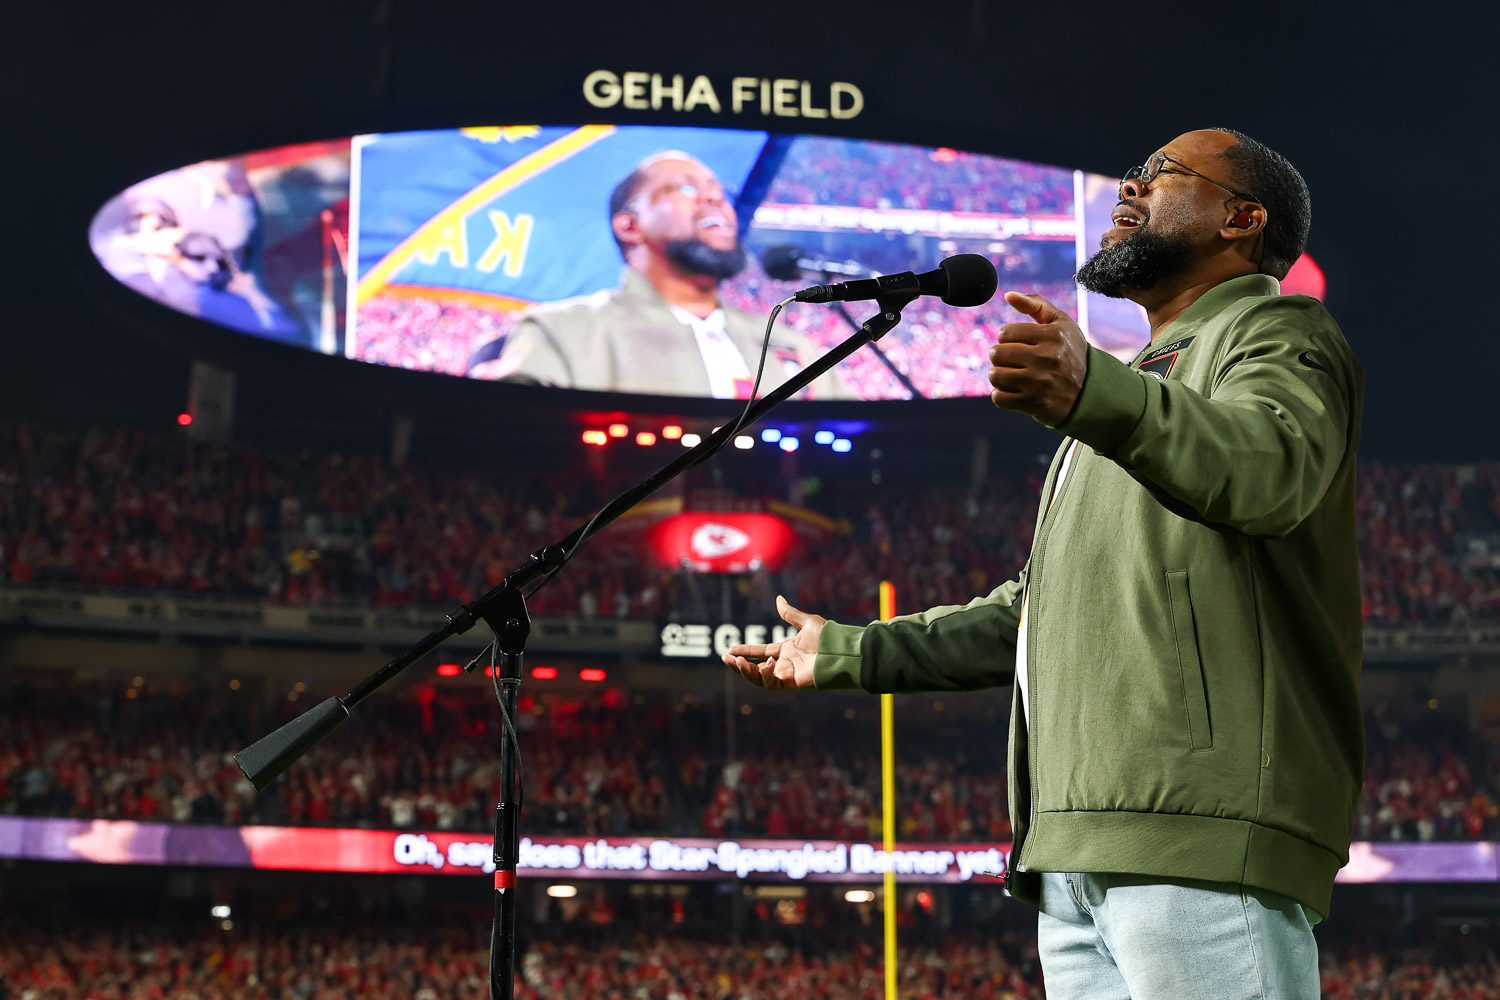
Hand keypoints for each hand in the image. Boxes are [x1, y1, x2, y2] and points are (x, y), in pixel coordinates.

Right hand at [721, 595, 823, 689]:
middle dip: (739, 664)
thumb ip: (790, 614)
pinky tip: (766, 663)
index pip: (761, 652)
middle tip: (726, 657)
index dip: (746, 650)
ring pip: (760, 679)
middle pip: (756, 668)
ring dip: (746, 671)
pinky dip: (765, 675)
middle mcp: (785, 664)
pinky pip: (772, 684)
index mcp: (787, 651)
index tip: (730, 649)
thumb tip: (778, 599)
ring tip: (738, 661)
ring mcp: (788, 675)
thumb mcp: (807, 622)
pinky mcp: (792, 684)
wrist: (842, 651)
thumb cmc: (829, 638)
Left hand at [989, 291, 1089, 424]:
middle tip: (1014, 361)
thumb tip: (1008, 295)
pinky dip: (1002, 395)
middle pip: (997, 353)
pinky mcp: (1034, 403)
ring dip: (999, 376)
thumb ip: (1036, 304)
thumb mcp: (1061, 324)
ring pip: (995, 375)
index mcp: (1053, 335)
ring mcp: (1040, 382)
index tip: (1019, 343)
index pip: (1006, 333)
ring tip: (1012, 375)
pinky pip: (999, 398)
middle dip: (1001, 357)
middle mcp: (1047, 357)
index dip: (1008, 338)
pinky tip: (1014, 391)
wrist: (1089, 391)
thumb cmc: (1070, 352)